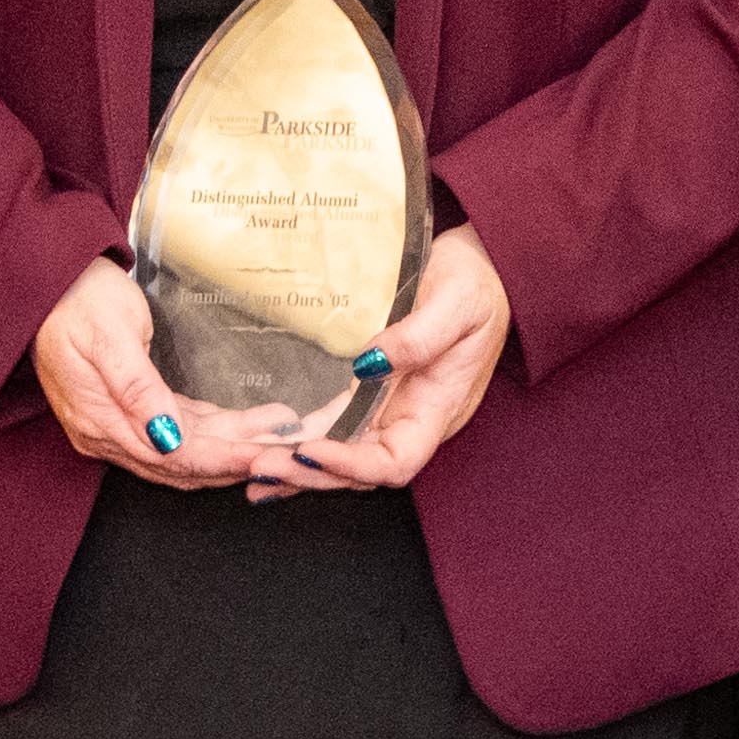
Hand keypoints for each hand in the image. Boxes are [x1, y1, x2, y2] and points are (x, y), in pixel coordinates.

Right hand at [29, 254, 327, 493]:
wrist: (45, 279)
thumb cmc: (75, 297)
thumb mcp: (108, 335)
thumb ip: (137, 389)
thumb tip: (168, 437)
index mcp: (99, 420)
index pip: (174, 456)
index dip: (225, 460)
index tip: (268, 457)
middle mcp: (105, 434)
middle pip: (184, 463)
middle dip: (239, 459)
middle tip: (289, 451)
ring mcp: (113, 425)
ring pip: (185, 451)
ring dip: (233, 447)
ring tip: (281, 435)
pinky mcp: (125, 411)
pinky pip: (177, 433)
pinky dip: (215, 432)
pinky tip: (247, 426)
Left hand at [279, 228, 514, 491]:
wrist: (487, 265)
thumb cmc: (479, 282)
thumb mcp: (457, 302)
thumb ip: (418, 336)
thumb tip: (367, 364)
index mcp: (439, 406)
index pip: (396, 461)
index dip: (352, 465)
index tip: (310, 449)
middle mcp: (412, 418)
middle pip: (359, 470)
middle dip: (310, 473)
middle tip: (258, 467)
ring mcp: (392, 408)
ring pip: (341, 452)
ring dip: (298, 466)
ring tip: (251, 469)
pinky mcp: (373, 392)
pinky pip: (335, 427)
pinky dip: (303, 443)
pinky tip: (270, 448)